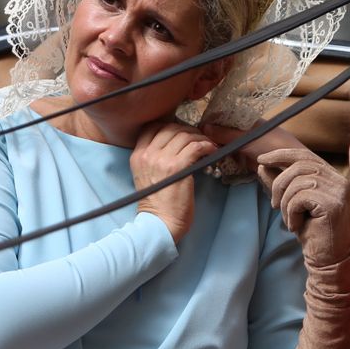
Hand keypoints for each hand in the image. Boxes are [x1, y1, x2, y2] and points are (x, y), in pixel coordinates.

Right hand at [132, 120, 216, 244]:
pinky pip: (195, 146)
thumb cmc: (157, 203)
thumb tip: (177, 142)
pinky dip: (206, 145)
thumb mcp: (146, 175)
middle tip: (199, 138)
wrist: (160, 223)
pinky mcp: (178, 167)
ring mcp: (162, 159)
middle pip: (170, 128)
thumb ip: (154, 157)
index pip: (152, 127)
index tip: (182, 133)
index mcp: (137, 155)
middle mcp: (147, 154)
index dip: (170, 126)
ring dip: (200, 138)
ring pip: (185, 135)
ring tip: (208, 145)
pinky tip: (212, 151)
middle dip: (188, 130)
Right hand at [200, 122, 305, 173]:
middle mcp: (245, 130)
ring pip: (225, 145)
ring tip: (203, 153)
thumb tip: (203, 127)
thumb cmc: (272, 146)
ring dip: (215, 149)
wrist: (291, 166)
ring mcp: (246, 145)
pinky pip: (230, 157)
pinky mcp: (247, 159)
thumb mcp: (246, 138)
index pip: (223, 116)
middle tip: (197, 144)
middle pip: (223, 131)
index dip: (211, 121)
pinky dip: (223, 158)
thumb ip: (225, 134)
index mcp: (247, 119)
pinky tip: (213, 161)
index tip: (197, 129)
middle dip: (211, 137)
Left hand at [255, 147, 349, 265]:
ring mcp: (338, 191)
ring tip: (290, 220)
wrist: (325, 257)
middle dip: (279, 184)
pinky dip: (291, 213)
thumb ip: (280, 183)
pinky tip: (296, 226)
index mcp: (332, 176)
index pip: (305, 155)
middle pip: (298, 166)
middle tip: (274, 205)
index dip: (281, 155)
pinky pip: (299, 198)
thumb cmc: (311, 230)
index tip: (261, 159)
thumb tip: (261, 165)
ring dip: (285, 203)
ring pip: (297, 183)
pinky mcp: (333, 204)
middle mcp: (339, 180)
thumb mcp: (292, 202)